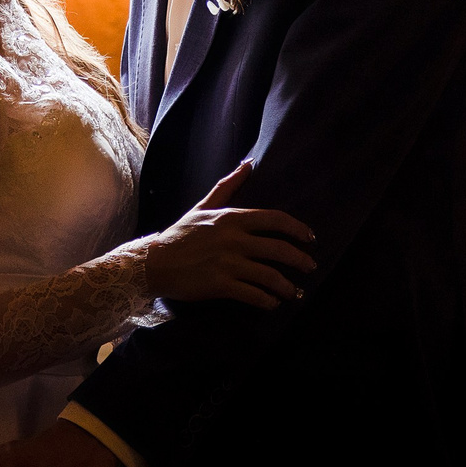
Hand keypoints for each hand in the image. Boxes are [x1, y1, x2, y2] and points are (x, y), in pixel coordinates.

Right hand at [142, 158, 317, 307]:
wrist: (155, 261)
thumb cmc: (180, 234)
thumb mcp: (204, 206)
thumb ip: (228, 186)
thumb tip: (248, 163)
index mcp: (232, 218)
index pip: (274, 219)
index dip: (297, 229)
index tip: (310, 238)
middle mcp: (233, 239)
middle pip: (278, 249)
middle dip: (300, 260)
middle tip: (310, 267)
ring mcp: (227, 263)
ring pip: (269, 276)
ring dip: (287, 287)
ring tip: (295, 293)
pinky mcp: (220, 285)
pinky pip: (253, 294)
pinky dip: (267, 301)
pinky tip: (273, 304)